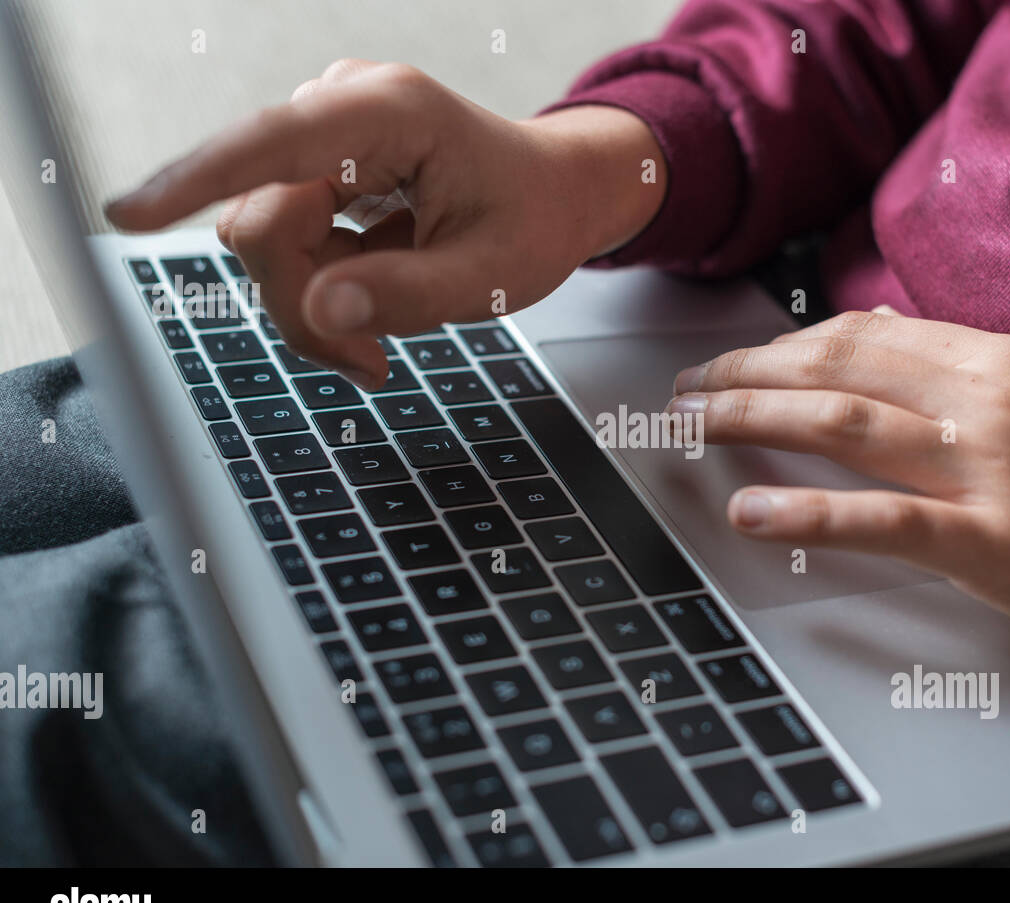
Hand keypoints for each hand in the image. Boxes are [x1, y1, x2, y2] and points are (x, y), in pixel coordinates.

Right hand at [105, 59, 663, 387]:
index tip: (128, 214)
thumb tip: (321, 309)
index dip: (199, 180)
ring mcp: (327, 138)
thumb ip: (407, 294)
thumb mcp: (489, 274)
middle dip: (302, 302)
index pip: (275, 144)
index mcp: (390, 111)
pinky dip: (319, 295)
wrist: (558, 195)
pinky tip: (366, 318)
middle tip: (369, 362)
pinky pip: (286, 244)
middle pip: (262, 217)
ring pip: (265, 240)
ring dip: (312, 306)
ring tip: (378, 347)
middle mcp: (344, 110)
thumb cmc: (534, 221)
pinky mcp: (321, 170)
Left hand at [668, 309, 1009, 699]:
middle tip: (686, 391)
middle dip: (745, 374)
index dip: (783, 346)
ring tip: (689, 427)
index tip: (736, 361)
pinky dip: (805, 514)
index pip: (862, 336)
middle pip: (835, 368)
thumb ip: (964, 383)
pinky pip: (880, 519)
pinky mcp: (993, 541)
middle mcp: (987, 399)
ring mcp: (989, 469)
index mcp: (997, 362)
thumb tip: (876, 361)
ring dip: (751, 419)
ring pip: (841, 425)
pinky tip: (748, 513)